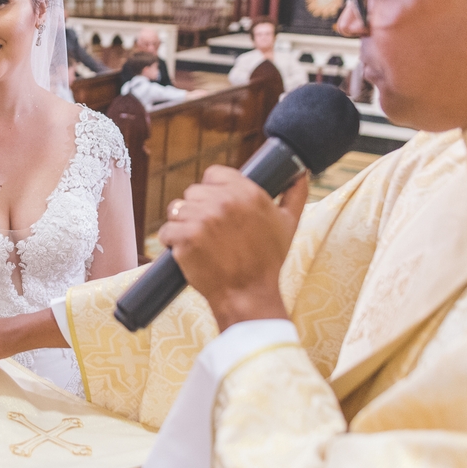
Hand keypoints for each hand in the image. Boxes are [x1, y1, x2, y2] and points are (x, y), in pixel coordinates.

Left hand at [158, 165, 307, 330]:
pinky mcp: (185, 237)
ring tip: (198, 242)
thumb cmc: (267, 261)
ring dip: (182, 224)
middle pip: (193, 191)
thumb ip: (294, 195)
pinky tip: (186, 251)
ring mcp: (202, 219)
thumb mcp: (288, 224)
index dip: (212, 190)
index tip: (215, 206)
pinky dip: (171, 242)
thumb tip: (300, 173)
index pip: (213, 173)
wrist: (248, 294)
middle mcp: (224, 201)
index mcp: (248, 192)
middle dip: (197, 209)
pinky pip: (166, 230)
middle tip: (209, 231)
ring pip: (177, 209)